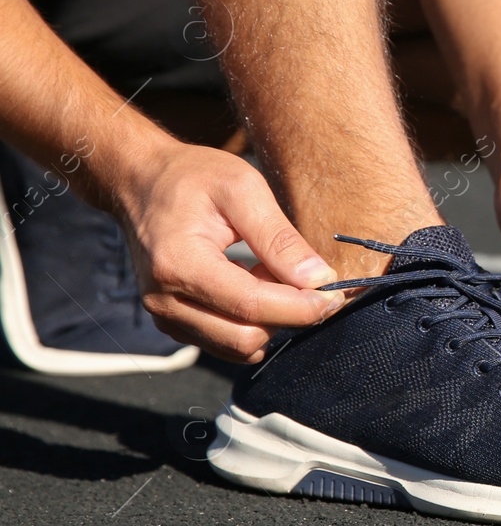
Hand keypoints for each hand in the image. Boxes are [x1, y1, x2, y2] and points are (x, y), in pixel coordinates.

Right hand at [111, 140, 342, 362]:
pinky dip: (252, 322)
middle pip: (246, 338)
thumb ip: (280, 238)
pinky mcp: (174, 323)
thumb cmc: (192, 177)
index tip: (335, 294)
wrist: (140, 182)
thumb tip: (319, 280)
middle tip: (304, 278)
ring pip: (239, 347)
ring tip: (271, 273)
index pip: (252, 306)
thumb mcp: (243, 189)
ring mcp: (165, 317)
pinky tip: (255, 284)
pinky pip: (226, 342)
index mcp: (179, 264)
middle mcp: (165, 301)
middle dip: (287, 316)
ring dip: (270, 320)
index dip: (302, 307)